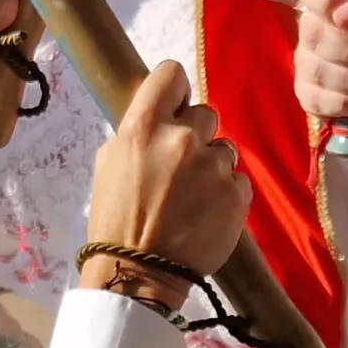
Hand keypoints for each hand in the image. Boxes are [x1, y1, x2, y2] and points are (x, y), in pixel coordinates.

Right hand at [82, 61, 248, 302]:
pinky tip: (207, 214)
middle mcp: (182, 138)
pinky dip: (226, 194)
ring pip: (224, 149)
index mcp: (144, 126)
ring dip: (212, 167)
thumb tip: (162, 116)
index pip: (171, 74)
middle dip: (195, 135)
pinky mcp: (237, 194)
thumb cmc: (116, 220)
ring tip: (193, 198)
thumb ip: (138, 131)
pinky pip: (238, 180)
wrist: (139, 273)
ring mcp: (214, 167)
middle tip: (181, 167)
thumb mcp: (109, 163)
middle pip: (204, 113)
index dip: (174, 91)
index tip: (174, 107)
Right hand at [291, 0, 347, 120]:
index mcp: (336, 4)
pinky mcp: (309, 96)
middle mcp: (316, 31)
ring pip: (316, 70)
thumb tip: (341, 14)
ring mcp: (309, 64)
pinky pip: (315, 99)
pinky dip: (347, 104)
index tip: (346, 17)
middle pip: (313, 34)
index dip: (323, 0)